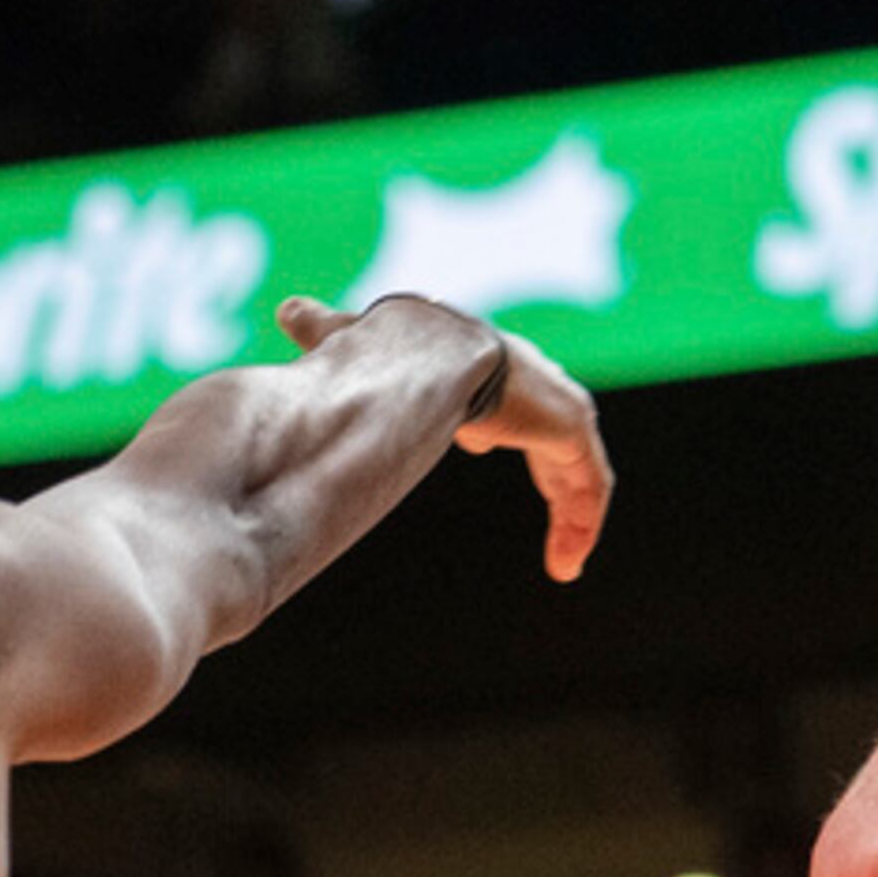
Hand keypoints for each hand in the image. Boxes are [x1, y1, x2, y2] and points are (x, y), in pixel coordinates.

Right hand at [280, 295, 612, 580]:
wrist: (423, 352)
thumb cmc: (387, 349)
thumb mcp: (351, 347)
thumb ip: (325, 333)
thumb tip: (286, 310)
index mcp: (485, 364)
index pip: (503, 399)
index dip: (493, 427)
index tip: (479, 445)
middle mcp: (529, 382)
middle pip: (549, 438)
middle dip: (553, 487)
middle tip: (553, 540)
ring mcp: (556, 404)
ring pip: (574, 471)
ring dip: (571, 520)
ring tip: (564, 566)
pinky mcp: (572, 426)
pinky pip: (591, 484)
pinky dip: (582, 524)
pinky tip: (568, 563)